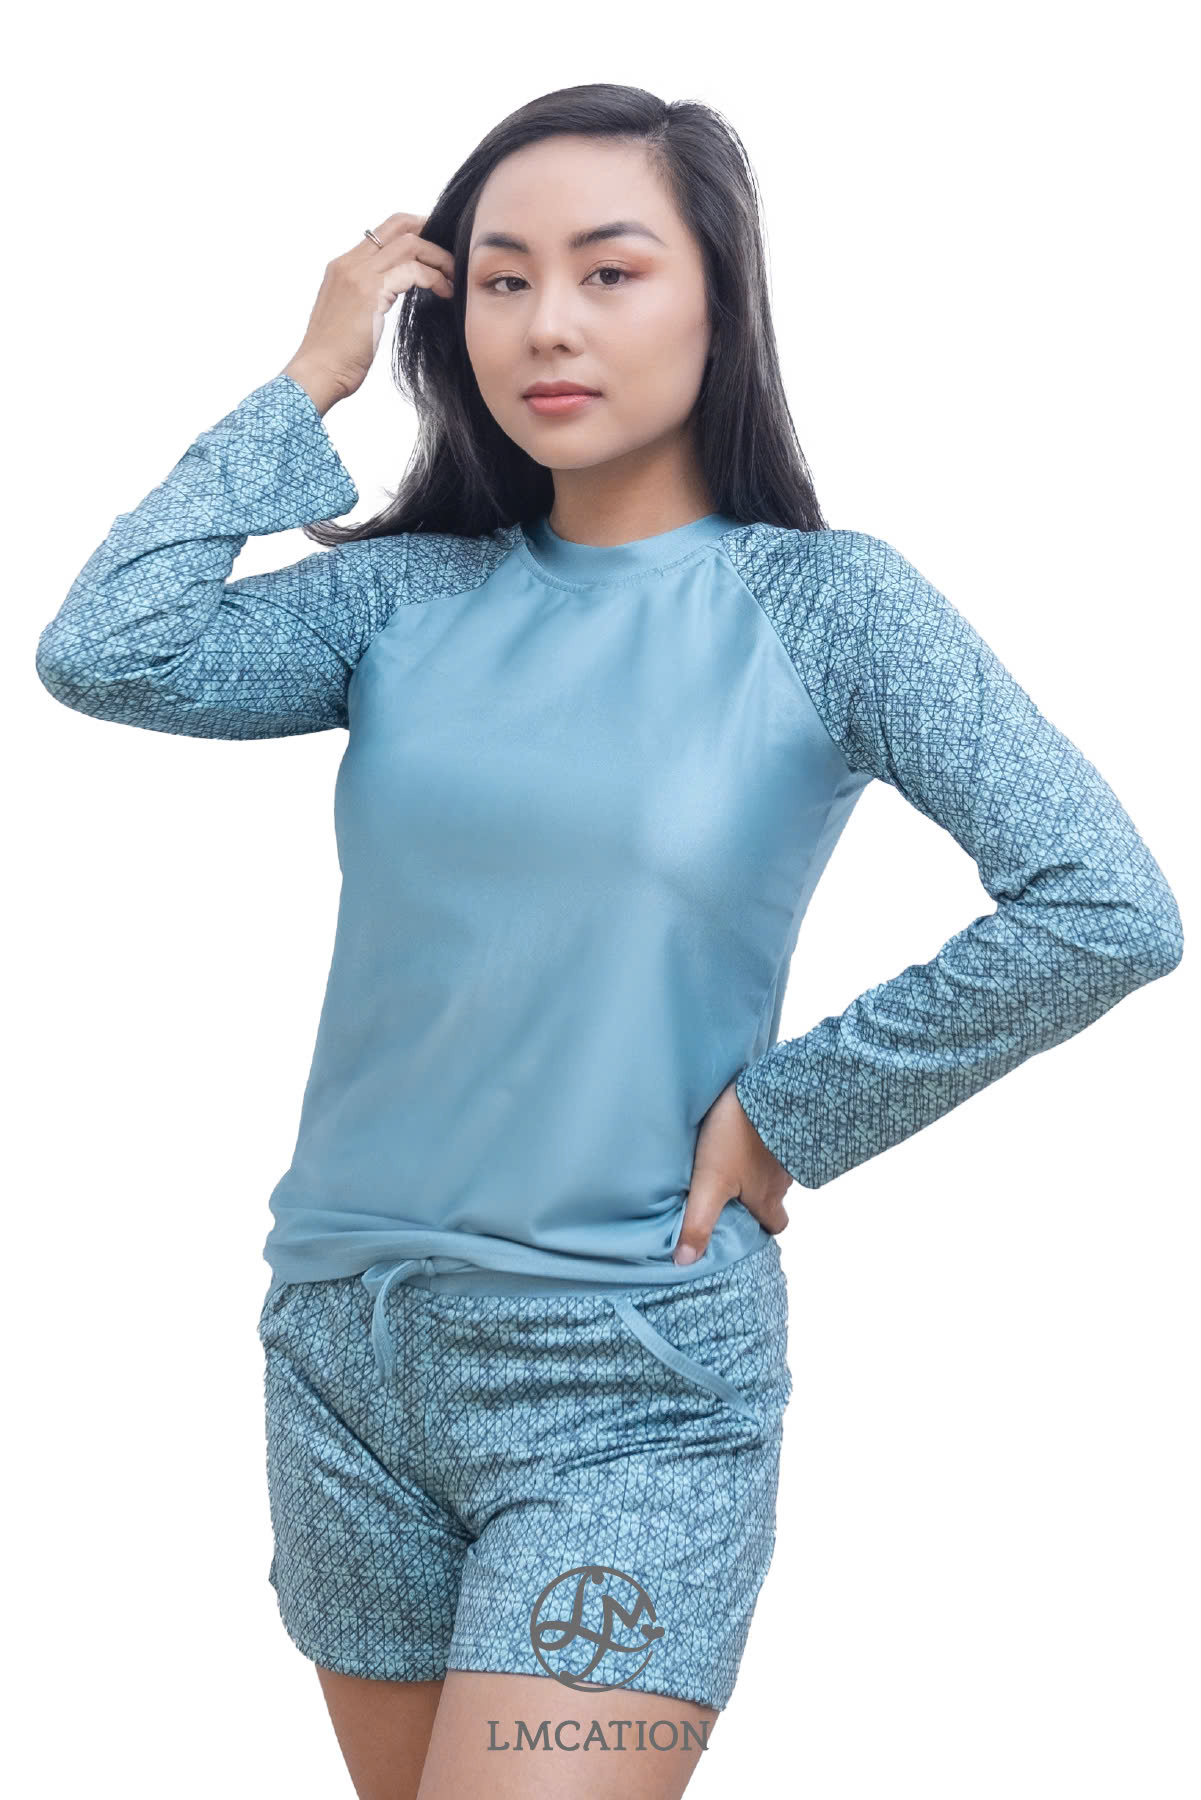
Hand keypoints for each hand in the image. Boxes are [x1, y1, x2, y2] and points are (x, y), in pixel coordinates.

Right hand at [282, 212, 455, 411]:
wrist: (318, 373)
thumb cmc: (335, 358)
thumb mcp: (349, 316)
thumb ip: (366, 297)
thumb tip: (387, 295)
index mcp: (342, 267)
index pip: (381, 231)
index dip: (412, 231)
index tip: (434, 245)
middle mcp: (349, 263)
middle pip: (397, 225)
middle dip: (430, 231)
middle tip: (451, 251)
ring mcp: (358, 275)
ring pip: (410, 244)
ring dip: (438, 257)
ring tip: (453, 277)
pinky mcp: (371, 292)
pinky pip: (413, 271)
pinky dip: (435, 278)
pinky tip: (445, 292)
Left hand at [673, 1080, 791, 1264]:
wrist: (766, 1091)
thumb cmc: (736, 1138)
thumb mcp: (710, 1183)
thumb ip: (699, 1222)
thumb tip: (685, 1262)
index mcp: (767, 1197)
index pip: (775, 1226)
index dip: (761, 1229)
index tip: (743, 1227)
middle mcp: (782, 1179)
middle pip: (777, 1198)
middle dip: (761, 1199)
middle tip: (736, 1192)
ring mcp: (787, 1151)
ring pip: (776, 1171)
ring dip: (760, 1170)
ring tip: (735, 1161)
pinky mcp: (784, 1125)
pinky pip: (778, 1143)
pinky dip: (765, 1144)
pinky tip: (746, 1135)